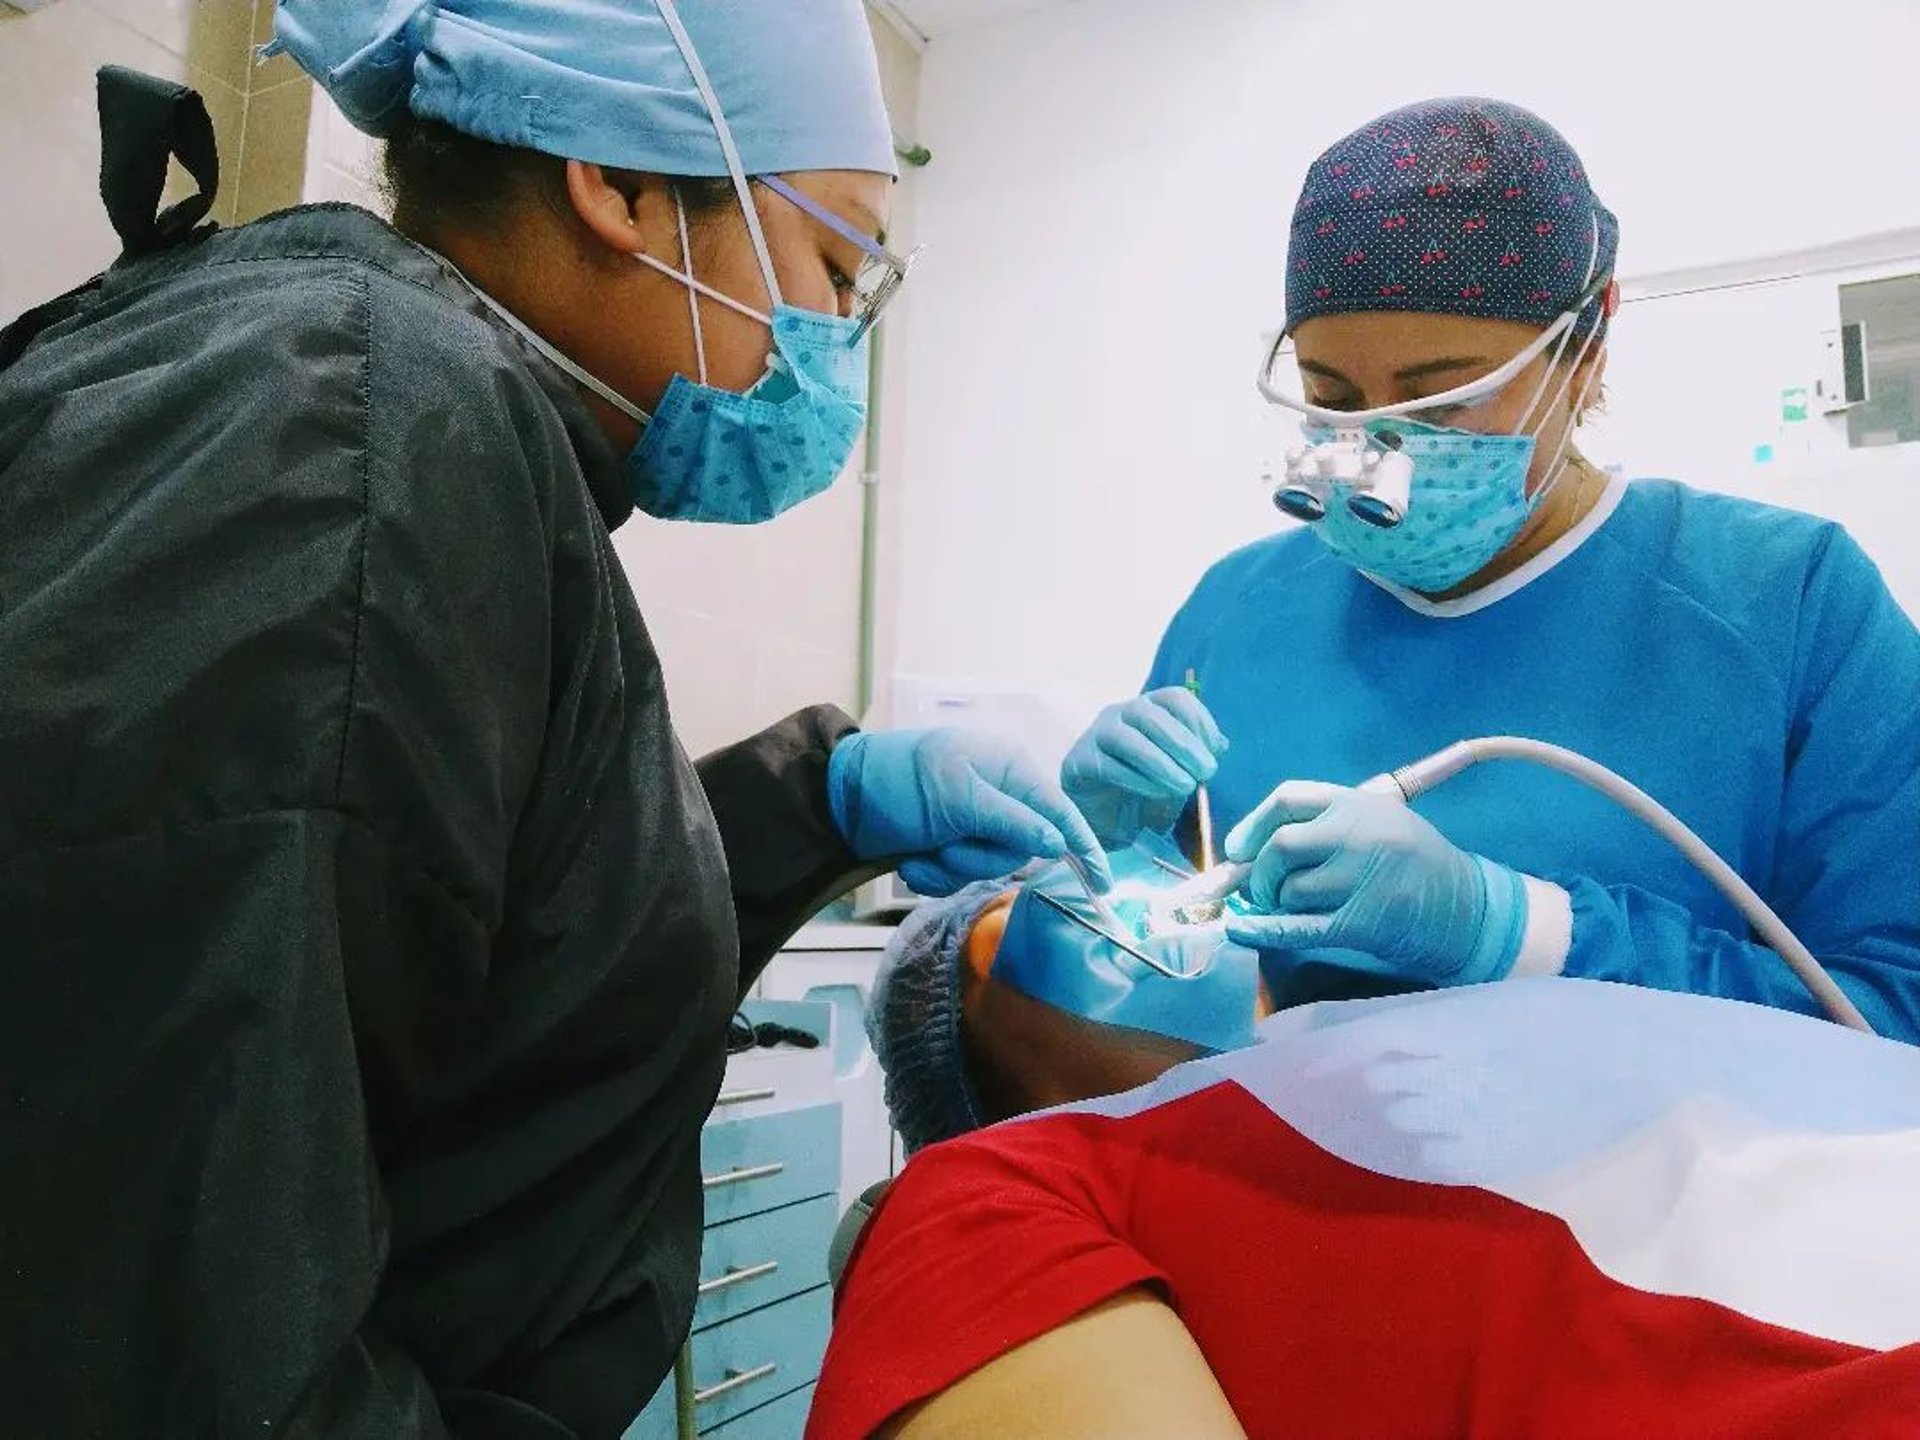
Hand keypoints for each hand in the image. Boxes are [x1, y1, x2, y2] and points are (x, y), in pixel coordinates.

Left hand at [829, 728, 1110, 897]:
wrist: (840, 799)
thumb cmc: (900, 781)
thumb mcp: (957, 796)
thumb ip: (1010, 821)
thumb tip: (1057, 842)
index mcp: (1009, 770)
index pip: (1058, 812)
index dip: (1083, 846)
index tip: (1103, 883)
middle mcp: (997, 796)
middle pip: (1018, 851)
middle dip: (977, 856)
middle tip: (944, 841)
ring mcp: (971, 823)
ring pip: (985, 868)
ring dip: (948, 866)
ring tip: (920, 847)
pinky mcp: (948, 846)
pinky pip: (957, 877)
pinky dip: (931, 873)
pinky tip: (910, 857)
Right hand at [1061, 688, 1228, 846]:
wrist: (1105, 815)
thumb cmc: (1146, 786)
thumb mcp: (1180, 770)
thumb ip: (1198, 756)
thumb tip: (1220, 745)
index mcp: (1150, 707)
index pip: (1176, 698)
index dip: (1200, 721)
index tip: (1215, 751)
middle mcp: (1122, 713)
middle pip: (1153, 716)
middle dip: (1184, 744)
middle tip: (1206, 772)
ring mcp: (1097, 734)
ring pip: (1129, 738)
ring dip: (1162, 763)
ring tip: (1185, 787)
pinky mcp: (1080, 761)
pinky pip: (1110, 766)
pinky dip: (1139, 781)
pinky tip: (1158, 794)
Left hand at [1221, 782, 1525, 987]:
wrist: (1467, 908)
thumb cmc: (1414, 864)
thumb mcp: (1379, 822)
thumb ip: (1324, 828)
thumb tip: (1246, 855)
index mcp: (1359, 803)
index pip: (1288, 799)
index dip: (1252, 825)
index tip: (1236, 850)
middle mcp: (1359, 834)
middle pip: (1281, 845)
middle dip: (1259, 872)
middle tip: (1261, 890)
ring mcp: (1361, 878)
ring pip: (1290, 890)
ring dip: (1279, 904)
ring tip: (1294, 909)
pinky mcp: (1362, 921)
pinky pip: (1299, 926)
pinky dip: (1264, 930)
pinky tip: (1240, 930)